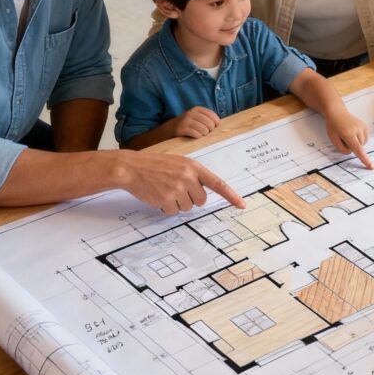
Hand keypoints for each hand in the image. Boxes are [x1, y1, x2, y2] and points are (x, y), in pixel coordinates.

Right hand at [118, 151, 244, 212]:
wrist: (132, 167)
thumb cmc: (155, 165)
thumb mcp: (178, 163)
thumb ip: (193, 175)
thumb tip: (202, 194)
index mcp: (193, 166)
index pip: (218, 183)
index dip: (231, 195)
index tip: (241, 205)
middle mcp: (188, 177)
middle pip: (201, 200)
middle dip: (191, 199)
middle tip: (177, 190)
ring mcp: (177, 188)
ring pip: (188, 207)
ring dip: (178, 203)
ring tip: (165, 190)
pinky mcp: (166, 199)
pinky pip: (174, 212)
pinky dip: (167, 208)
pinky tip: (159, 196)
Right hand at [170, 106, 220, 139]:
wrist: (167, 130)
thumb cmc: (186, 125)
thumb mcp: (195, 118)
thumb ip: (206, 119)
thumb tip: (219, 125)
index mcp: (196, 109)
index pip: (212, 116)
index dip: (216, 123)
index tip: (214, 128)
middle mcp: (191, 113)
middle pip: (209, 123)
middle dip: (210, 130)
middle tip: (205, 133)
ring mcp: (185, 121)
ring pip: (204, 130)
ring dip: (204, 135)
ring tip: (200, 135)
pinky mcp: (181, 129)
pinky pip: (196, 135)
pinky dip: (198, 137)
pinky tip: (195, 137)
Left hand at [325, 110, 373, 168]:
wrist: (337, 113)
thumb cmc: (334, 127)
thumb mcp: (333, 140)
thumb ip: (342, 149)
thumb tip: (353, 151)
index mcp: (348, 134)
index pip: (357, 149)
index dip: (364, 159)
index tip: (371, 166)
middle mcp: (357, 130)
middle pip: (359, 147)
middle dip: (352, 146)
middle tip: (344, 138)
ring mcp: (362, 127)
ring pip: (363, 143)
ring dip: (357, 143)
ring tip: (349, 134)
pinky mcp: (365, 126)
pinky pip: (365, 139)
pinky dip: (360, 139)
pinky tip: (354, 133)